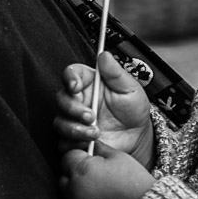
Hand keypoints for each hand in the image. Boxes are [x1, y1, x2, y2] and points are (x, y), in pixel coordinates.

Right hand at [54, 52, 153, 167]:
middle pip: (61, 98)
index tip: (75, 86)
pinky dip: (74, 143)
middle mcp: (79, 100)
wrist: (137, 137)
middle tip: (90, 116)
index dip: (69, 78)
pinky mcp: (74, 139)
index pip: (71, 74)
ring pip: (60, 121)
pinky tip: (89, 143)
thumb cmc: (133, 110)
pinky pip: (63, 142)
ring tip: (95, 132)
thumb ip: (115, 72)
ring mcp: (74, 120)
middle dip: (73, 108)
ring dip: (75, 128)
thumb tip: (104, 55)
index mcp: (89, 83)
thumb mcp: (129, 89)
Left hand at [60, 142, 155, 198]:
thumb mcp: (118, 157)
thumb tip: (89, 144)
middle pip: (64, 177)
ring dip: (77, 193)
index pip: (67, 158)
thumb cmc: (133, 181)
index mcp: (81, 170)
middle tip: (95, 177)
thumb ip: (98, 148)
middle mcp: (73, 190)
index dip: (79, 158)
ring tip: (99, 193)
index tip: (90, 161)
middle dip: (75, 175)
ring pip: (67, 197)